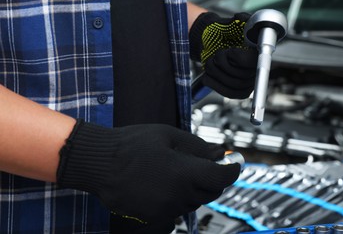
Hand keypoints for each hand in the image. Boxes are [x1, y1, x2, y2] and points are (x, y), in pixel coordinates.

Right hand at [57, 119, 239, 226]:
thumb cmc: (131, 144)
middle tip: (206, 164)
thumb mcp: (168, 136)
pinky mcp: (153, 217)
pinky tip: (165, 183)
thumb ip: (198, 147)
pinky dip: (179, 197)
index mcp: (183, 173)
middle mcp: (177, 195)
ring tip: (179, 171)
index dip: (232, 170)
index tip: (234, 164)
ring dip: (196, 188)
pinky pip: (176, 209)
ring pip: (194, 202)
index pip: (221, 178)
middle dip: (214, 178)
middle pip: (211, 192)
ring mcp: (165, 209)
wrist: (99, 163)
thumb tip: (219, 153)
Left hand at [189, 12, 257, 98]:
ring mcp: (247, 82)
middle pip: (238, 75)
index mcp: (258, 52)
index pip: (251, 61)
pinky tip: (209, 74)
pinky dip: (213, 82)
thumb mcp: (233, 23)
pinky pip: (226, 92)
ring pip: (231, 84)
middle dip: (222, 62)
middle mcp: (256, 69)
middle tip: (218, 53)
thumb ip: (242, 19)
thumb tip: (241, 18)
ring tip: (213, 61)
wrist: (212, 43)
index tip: (229, 51)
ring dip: (215, 71)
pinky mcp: (237, 91)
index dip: (237, 57)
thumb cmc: (224, 33)